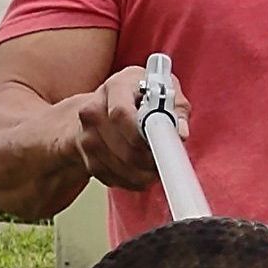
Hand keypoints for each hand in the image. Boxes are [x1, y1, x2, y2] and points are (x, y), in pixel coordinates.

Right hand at [73, 66, 190, 190]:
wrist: (103, 105)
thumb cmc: (138, 94)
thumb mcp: (163, 89)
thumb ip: (176, 109)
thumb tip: (180, 132)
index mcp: (116, 87)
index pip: (122, 114)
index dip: (142, 136)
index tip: (160, 146)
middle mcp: (94, 110)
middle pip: (124, 147)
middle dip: (149, 159)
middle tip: (165, 159)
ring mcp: (87, 136)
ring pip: (119, 167)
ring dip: (143, 174)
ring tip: (155, 164)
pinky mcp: (87, 158)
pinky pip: (112, 178)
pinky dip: (131, 180)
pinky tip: (140, 169)